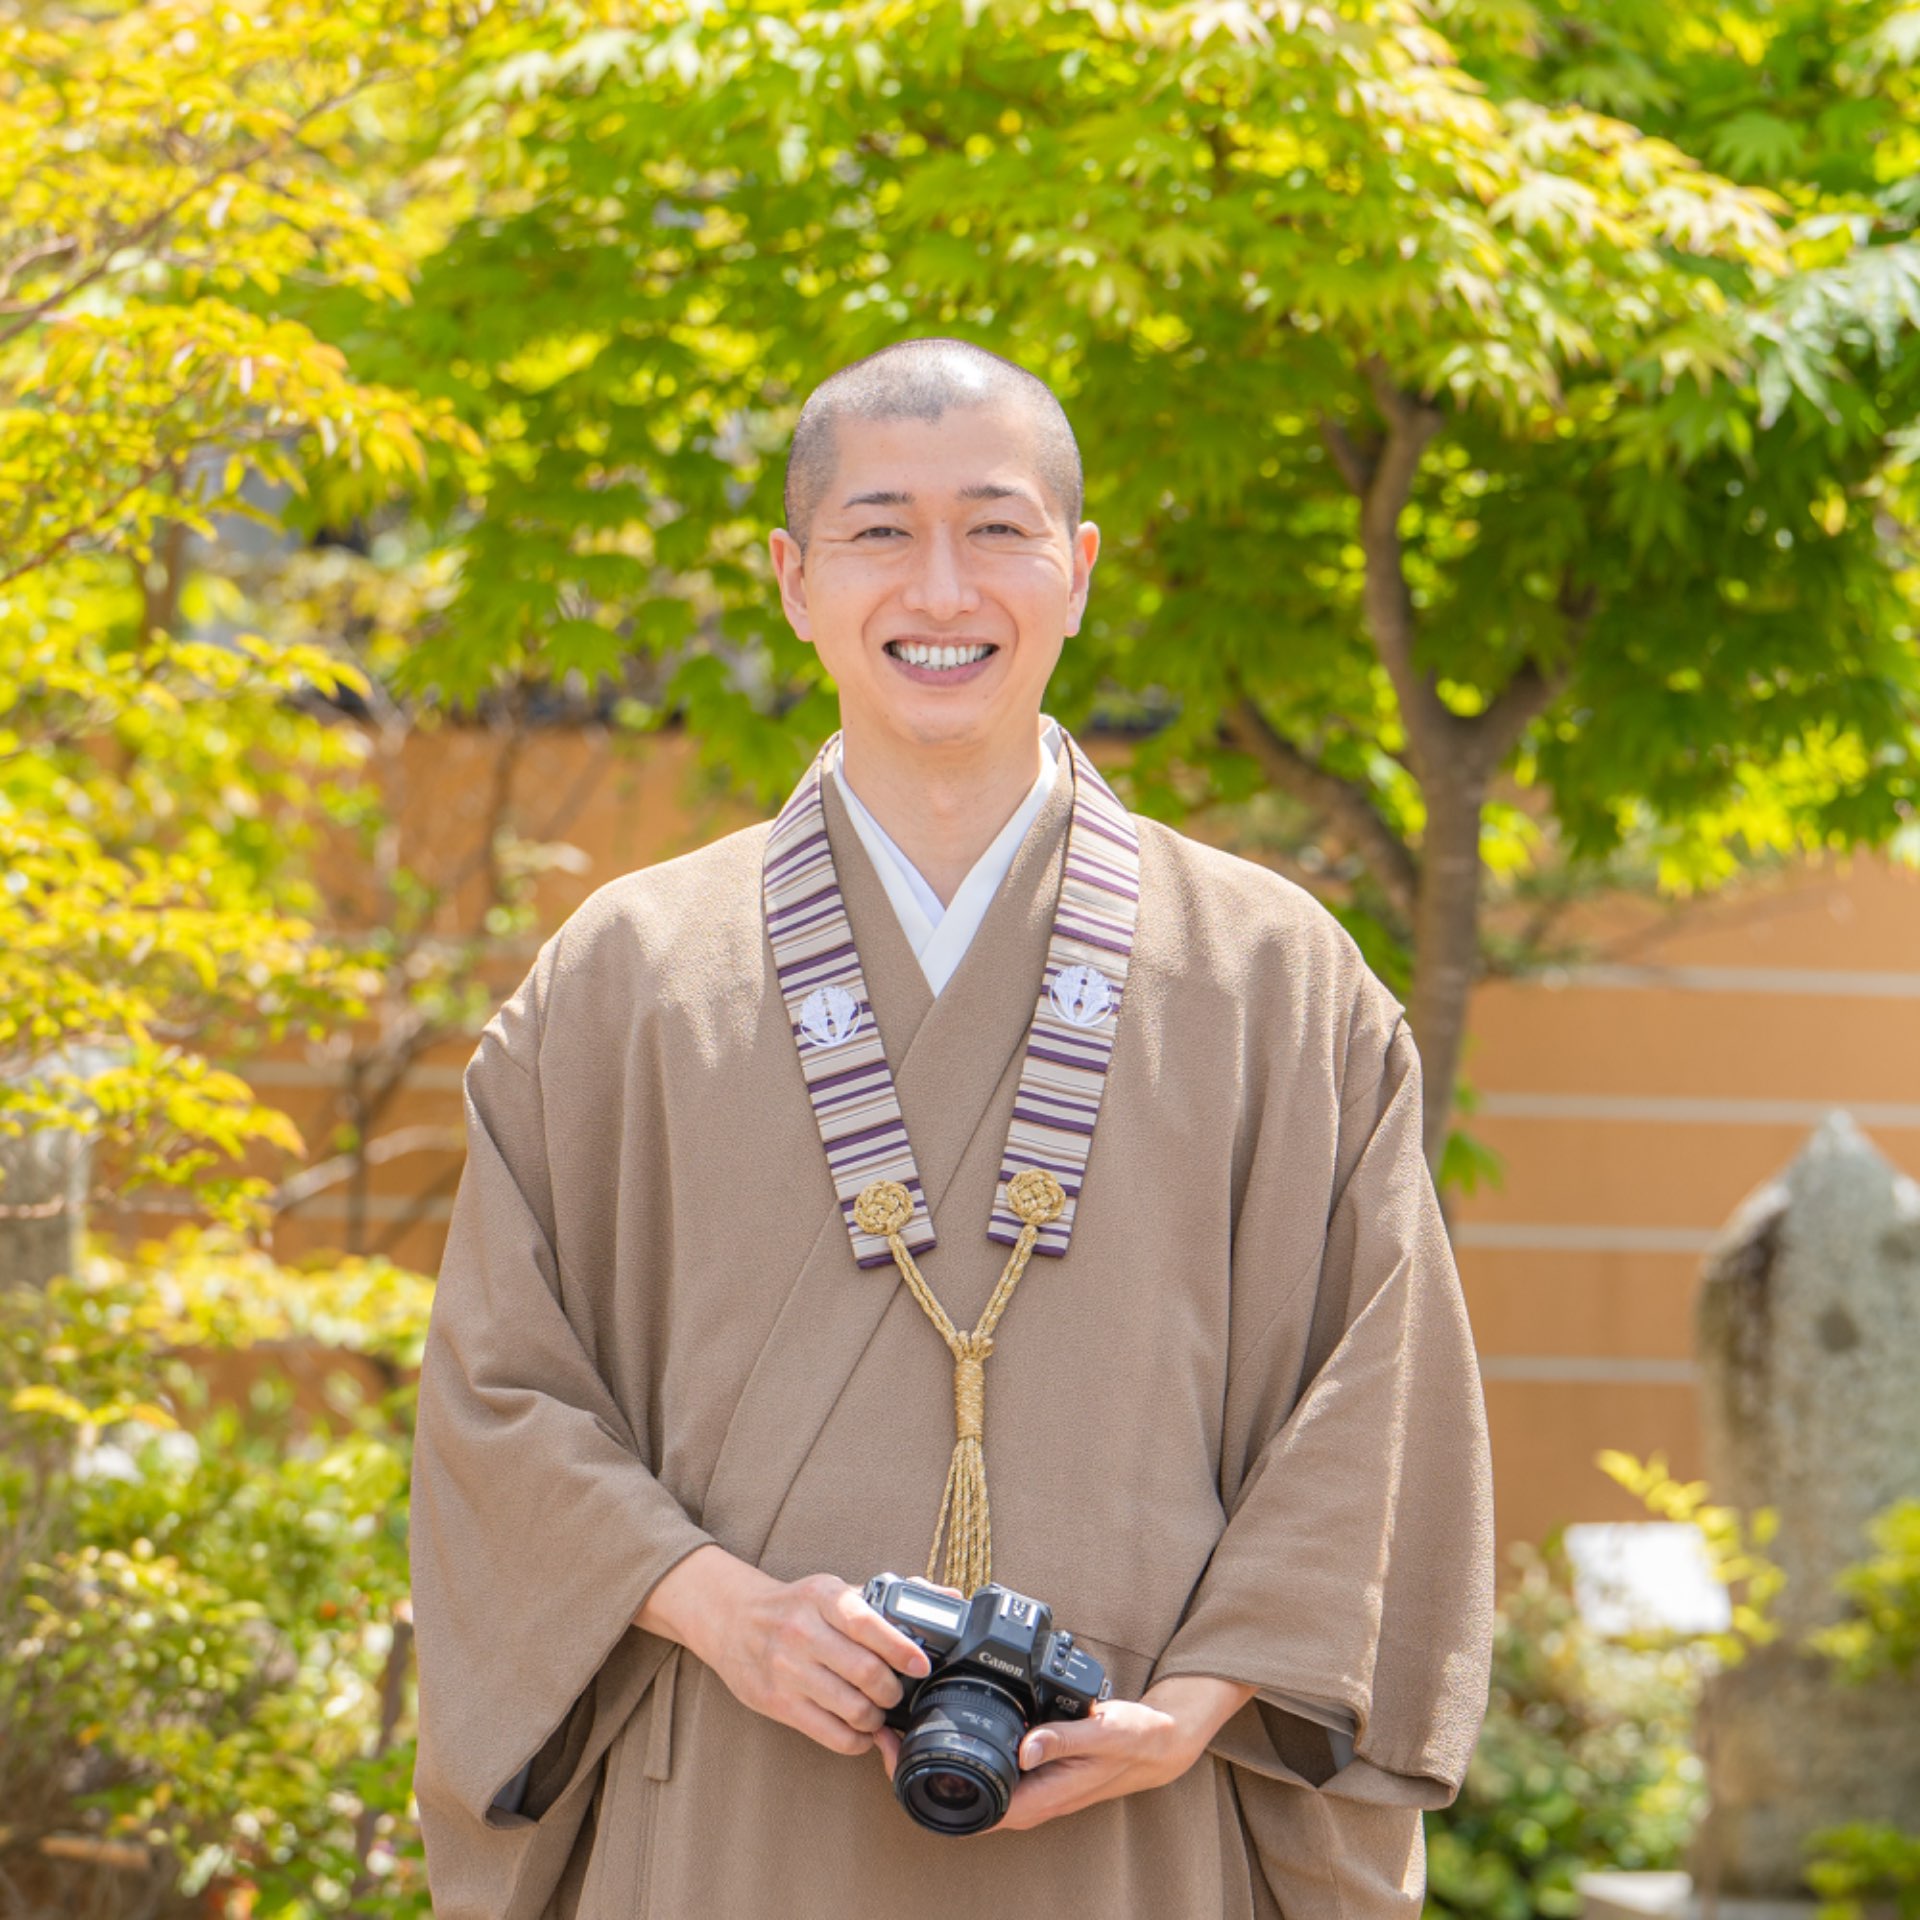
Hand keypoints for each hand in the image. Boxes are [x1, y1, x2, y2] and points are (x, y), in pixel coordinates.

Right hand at [636, 1546, 932, 1759]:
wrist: (734, 1620)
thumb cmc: (797, 1607)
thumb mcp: (834, 1591)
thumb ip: (886, 1598)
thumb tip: (948, 1598)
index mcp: (823, 1597)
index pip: (867, 1623)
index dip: (900, 1648)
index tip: (922, 1665)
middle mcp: (803, 1631)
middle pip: (865, 1673)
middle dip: (892, 1691)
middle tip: (897, 1693)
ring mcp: (788, 1669)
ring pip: (852, 1708)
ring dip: (876, 1718)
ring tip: (878, 1712)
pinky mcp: (778, 1702)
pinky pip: (831, 1733)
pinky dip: (856, 1739)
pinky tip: (860, 1731)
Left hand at [875, 1673, 1254, 1832]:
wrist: (1156, 1742)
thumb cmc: (1132, 1742)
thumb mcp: (1103, 1734)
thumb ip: (1066, 1738)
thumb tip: (1025, 1746)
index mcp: (1033, 1798)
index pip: (963, 1805)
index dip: (918, 1782)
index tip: (890, 1747)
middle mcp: (1022, 1796)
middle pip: (953, 1792)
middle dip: (909, 1766)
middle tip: (880, 1725)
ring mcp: (1022, 1782)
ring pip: (962, 1776)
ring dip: (928, 1752)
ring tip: (897, 1716)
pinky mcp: (1026, 1763)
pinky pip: (980, 1759)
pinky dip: (955, 1740)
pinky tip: (940, 1711)